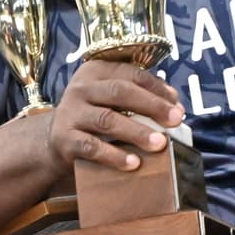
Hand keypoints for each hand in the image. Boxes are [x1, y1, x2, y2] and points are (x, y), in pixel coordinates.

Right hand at [48, 60, 184, 173]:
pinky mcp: (64, 139)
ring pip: (107, 119)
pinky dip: (114, 155)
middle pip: (120, 92)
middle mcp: (80, 88)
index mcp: (95, 72)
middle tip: (176, 120)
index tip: (177, 104)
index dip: (157, 88)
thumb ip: (139, 97)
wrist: (56, 141)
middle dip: (152, 106)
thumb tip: (175, 106)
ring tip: (159, 144)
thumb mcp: (110, 100)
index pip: (130, 74)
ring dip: (137, 132)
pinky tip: (133, 163)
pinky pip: (92, 147)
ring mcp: (70, 113)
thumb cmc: (93, 116)